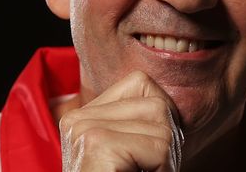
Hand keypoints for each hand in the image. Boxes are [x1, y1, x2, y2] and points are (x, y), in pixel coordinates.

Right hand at [59, 71, 184, 171]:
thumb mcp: (128, 150)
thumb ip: (138, 122)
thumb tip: (169, 102)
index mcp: (82, 115)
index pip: (141, 82)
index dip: (160, 117)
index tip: (149, 152)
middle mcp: (77, 118)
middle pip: (157, 104)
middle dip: (165, 141)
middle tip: (148, 167)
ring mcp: (83, 129)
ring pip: (163, 126)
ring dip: (165, 159)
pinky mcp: (96, 144)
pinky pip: (160, 148)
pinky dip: (162, 169)